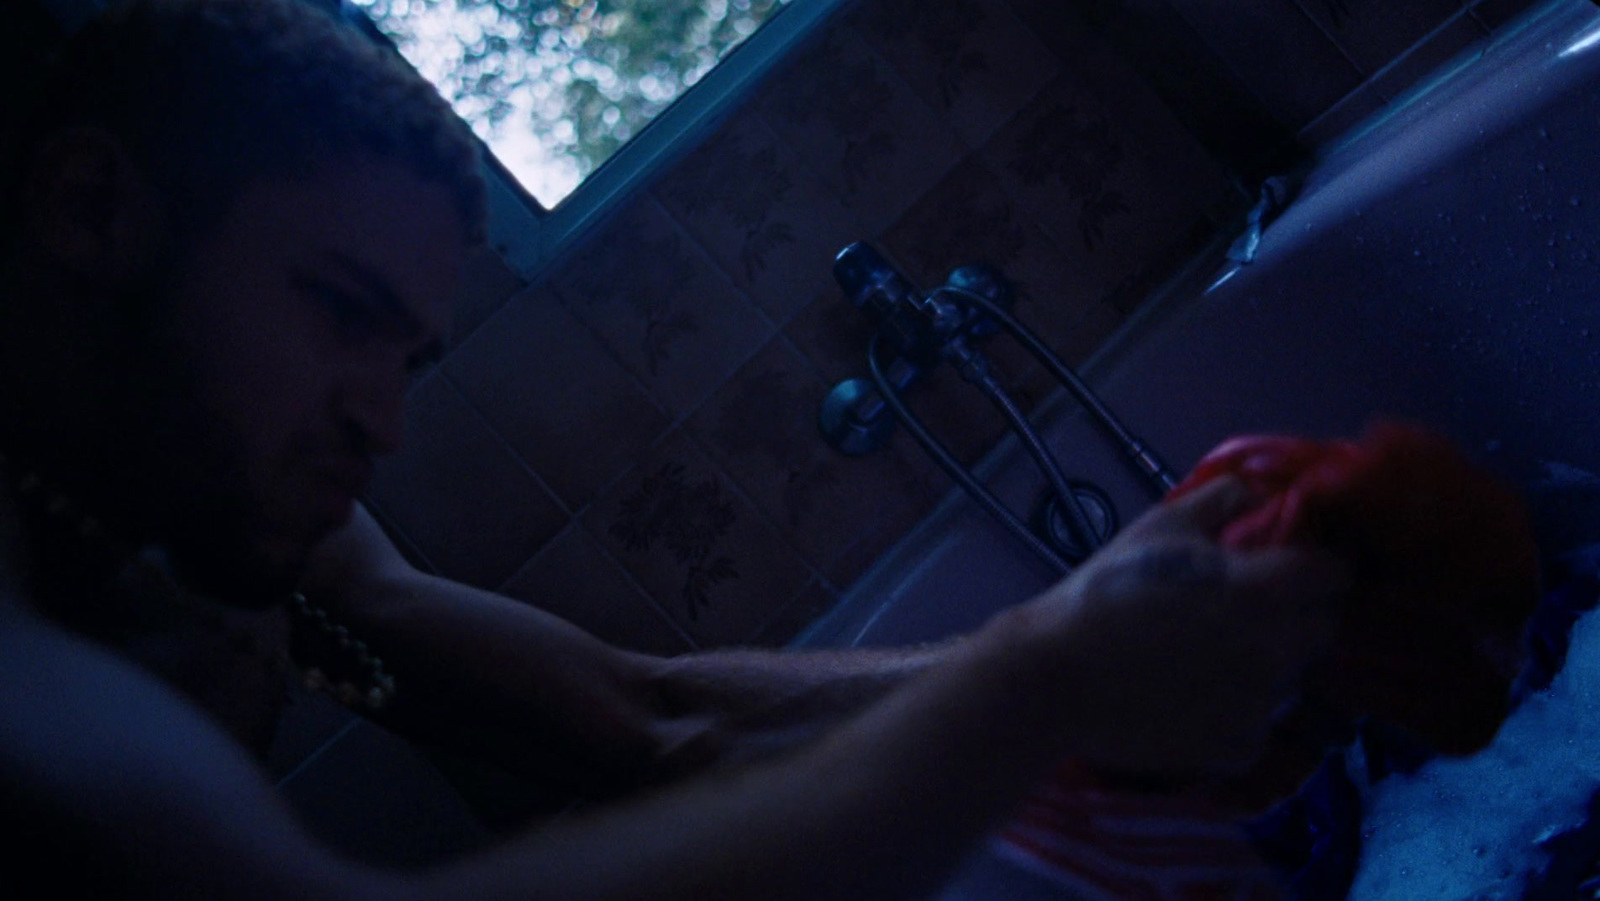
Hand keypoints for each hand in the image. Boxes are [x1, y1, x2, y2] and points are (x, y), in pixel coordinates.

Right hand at [1026, 476, 1347, 777]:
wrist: (1056, 675)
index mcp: (1263, 590)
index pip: (1332, 573)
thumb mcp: (1160, 526)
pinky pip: (1261, 722)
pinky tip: (1197, 697)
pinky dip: (1239, 710)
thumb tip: (1257, 491)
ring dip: (1268, 662)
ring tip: (1213, 655)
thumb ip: (1221, 500)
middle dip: (1297, 612)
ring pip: (1292, 677)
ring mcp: (1261, 705)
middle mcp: (1276, 649)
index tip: (1294, 564)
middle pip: (1322, 627)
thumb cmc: (1106, 591)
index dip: (1316, 564)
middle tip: (1249, 608)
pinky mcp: (1239, 746)